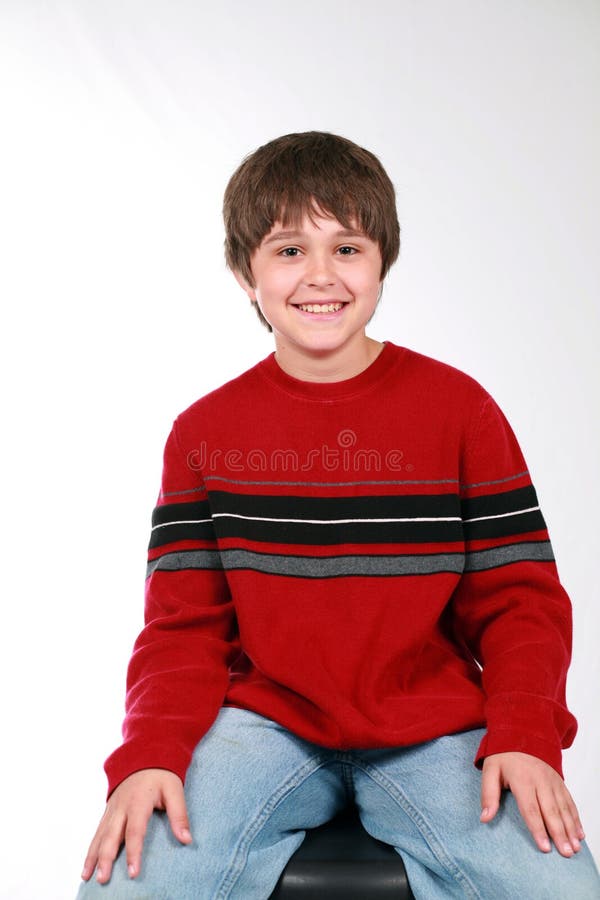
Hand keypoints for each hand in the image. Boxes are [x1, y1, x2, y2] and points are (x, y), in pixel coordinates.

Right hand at [81, 768, 191, 883]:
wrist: (144, 755)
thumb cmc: (161, 775)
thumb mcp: (175, 790)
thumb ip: (179, 815)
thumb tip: (186, 840)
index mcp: (138, 802)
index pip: (134, 831)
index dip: (133, 853)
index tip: (133, 873)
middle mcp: (121, 807)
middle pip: (111, 836)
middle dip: (105, 859)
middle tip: (103, 879)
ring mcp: (112, 809)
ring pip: (100, 835)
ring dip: (93, 856)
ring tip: (87, 876)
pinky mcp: (108, 811)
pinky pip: (97, 832)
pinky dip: (91, 848)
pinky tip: (87, 864)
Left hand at [480, 751, 584, 857]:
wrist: (522, 730)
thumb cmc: (504, 754)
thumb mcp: (490, 770)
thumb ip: (488, 794)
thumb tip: (485, 818)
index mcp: (522, 779)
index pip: (531, 809)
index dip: (538, 829)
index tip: (545, 848)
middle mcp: (541, 781)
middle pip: (551, 811)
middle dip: (560, 834)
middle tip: (566, 853)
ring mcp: (552, 781)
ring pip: (564, 808)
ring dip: (570, 829)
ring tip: (575, 848)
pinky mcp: (559, 781)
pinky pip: (569, 801)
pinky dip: (576, 818)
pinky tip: (580, 833)